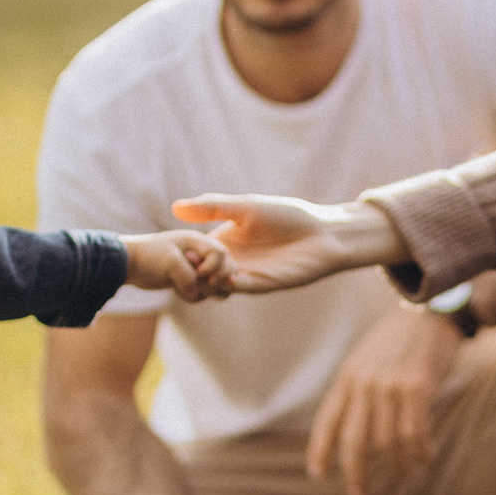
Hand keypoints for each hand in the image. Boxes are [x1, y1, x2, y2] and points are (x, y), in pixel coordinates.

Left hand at [122, 229, 233, 300]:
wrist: (129, 264)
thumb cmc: (149, 257)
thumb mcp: (169, 263)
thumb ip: (188, 278)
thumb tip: (196, 294)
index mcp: (198, 241)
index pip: (221, 254)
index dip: (213, 268)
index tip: (198, 274)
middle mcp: (202, 254)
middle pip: (226, 270)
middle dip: (213, 282)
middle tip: (194, 285)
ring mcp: (198, 268)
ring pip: (217, 285)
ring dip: (204, 292)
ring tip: (182, 288)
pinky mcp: (192, 281)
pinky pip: (204, 294)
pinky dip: (195, 296)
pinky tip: (178, 292)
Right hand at [169, 195, 404, 293]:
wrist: (325, 232)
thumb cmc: (289, 216)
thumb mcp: (245, 207)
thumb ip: (212, 206)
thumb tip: (175, 207)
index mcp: (228, 242)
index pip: (198, 253)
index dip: (184, 254)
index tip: (170, 251)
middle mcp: (235, 261)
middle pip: (205, 273)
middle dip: (191, 272)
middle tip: (181, 266)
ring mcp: (249, 274)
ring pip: (220, 284)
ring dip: (208, 280)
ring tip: (199, 272)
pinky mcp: (265, 284)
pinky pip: (242, 288)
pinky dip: (230, 284)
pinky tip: (222, 276)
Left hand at [308, 303, 461, 494]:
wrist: (432, 313)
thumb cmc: (400, 340)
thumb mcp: (367, 359)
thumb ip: (357, 389)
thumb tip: (353, 431)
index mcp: (348, 375)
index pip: (327, 420)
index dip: (320, 450)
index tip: (318, 474)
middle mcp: (364, 382)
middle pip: (354, 440)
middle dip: (355, 474)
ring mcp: (389, 385)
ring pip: (387, 442)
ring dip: (397, 467)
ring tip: (405, 476)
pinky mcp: (417, 388)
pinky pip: (414, 434)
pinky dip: (420, 453)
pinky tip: (426, 459)